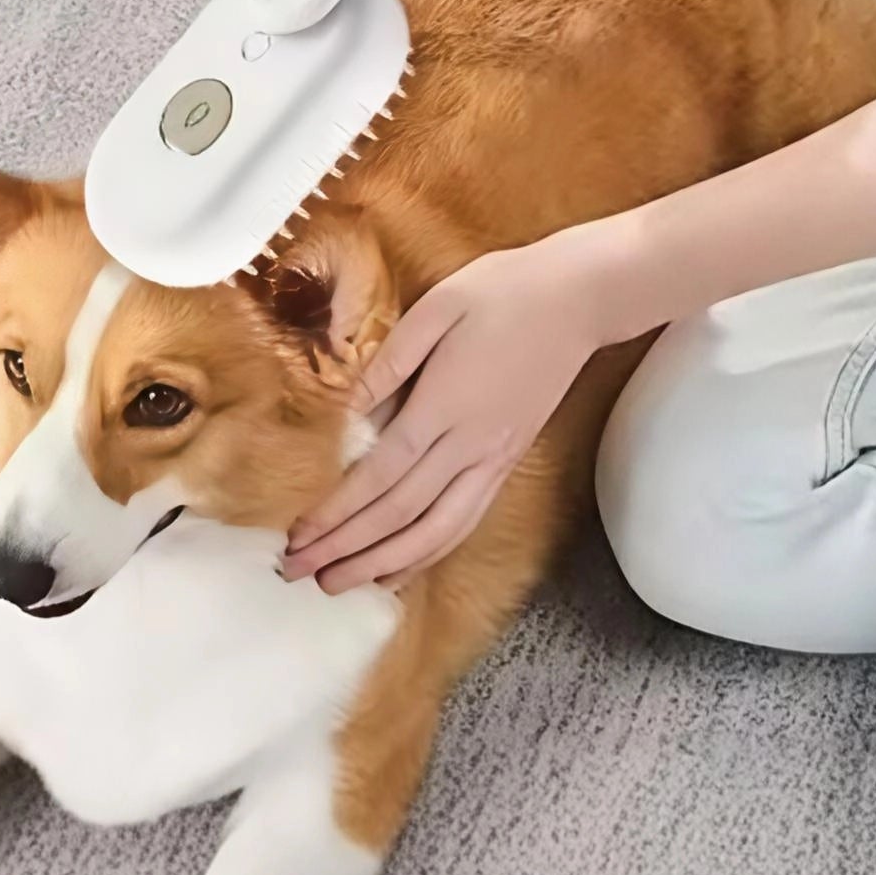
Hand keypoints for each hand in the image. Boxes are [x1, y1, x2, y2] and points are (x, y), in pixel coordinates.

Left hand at [280, 240, 601, 592]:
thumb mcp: (438, 306)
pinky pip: (465, 522)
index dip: (337, 512)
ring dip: (382, 564)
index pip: (380, 474)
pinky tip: (398, 569)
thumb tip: (347, 410)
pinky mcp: (508, 462)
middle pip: (400, 514)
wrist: (577, 300)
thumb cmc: (503, 292)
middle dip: (345, 548)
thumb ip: (390, 361)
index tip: (298, 535)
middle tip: (298, 571)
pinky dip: (428, 554)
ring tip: (338, 583)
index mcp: (445, 404)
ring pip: (435, 532)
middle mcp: (470, 444)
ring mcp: (493, 458)